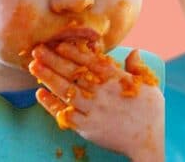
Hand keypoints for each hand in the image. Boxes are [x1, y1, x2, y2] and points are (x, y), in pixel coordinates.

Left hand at [29, 43, 163, 161]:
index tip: (60, 44)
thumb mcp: (149, 85)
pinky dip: (51, 105)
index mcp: (117, 80)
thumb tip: (134, 51)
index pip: (92, 62)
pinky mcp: (87, 127)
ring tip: (34, 67)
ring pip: (66, 92)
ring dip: (49, 78)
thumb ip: (138, 67)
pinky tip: (39, 95)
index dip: (75, 52)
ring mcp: (93, 110)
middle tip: (38, 50)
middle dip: (54, 60)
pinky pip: (65, 114)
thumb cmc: (151, 112)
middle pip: (74, 74)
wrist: (147, 141)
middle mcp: (102, 93)